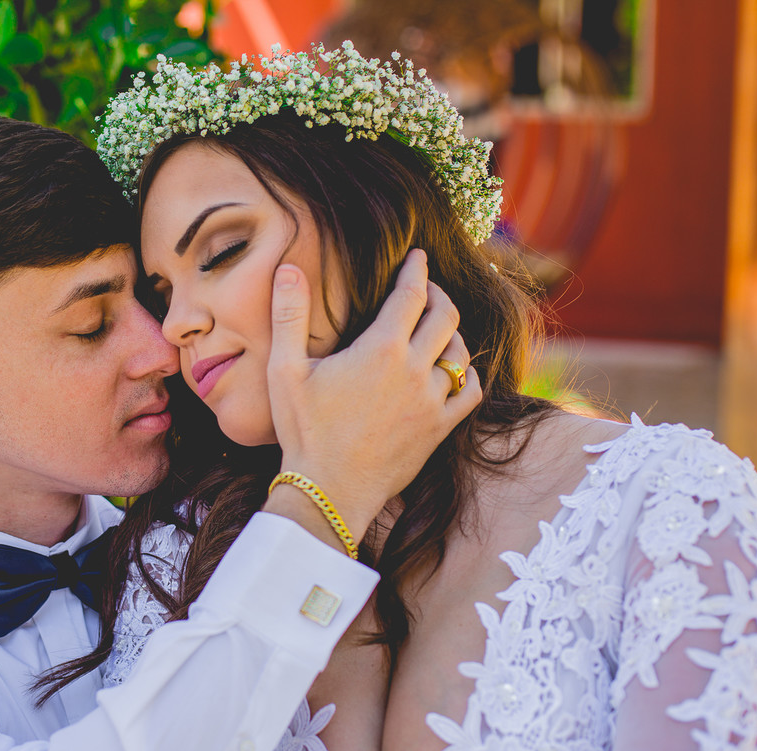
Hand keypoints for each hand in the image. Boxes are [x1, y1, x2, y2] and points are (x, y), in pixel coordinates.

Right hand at [261, 249, 479, 551]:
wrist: (328, 490)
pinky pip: (471, 392)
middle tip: (426, 288)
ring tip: (438, 327)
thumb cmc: (302, 431)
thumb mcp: (285, 370)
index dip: (416, 269)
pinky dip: (468, 374)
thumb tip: (289, 269)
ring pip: (461, 352)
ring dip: (452, 333)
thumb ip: (288, 315)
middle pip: (445, 316)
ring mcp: (432, 401)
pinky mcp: (439, 428)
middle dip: (438, 294)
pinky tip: (454, 372)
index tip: (417, 256)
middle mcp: (415, 370)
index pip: (411, 293)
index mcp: (381, 349)